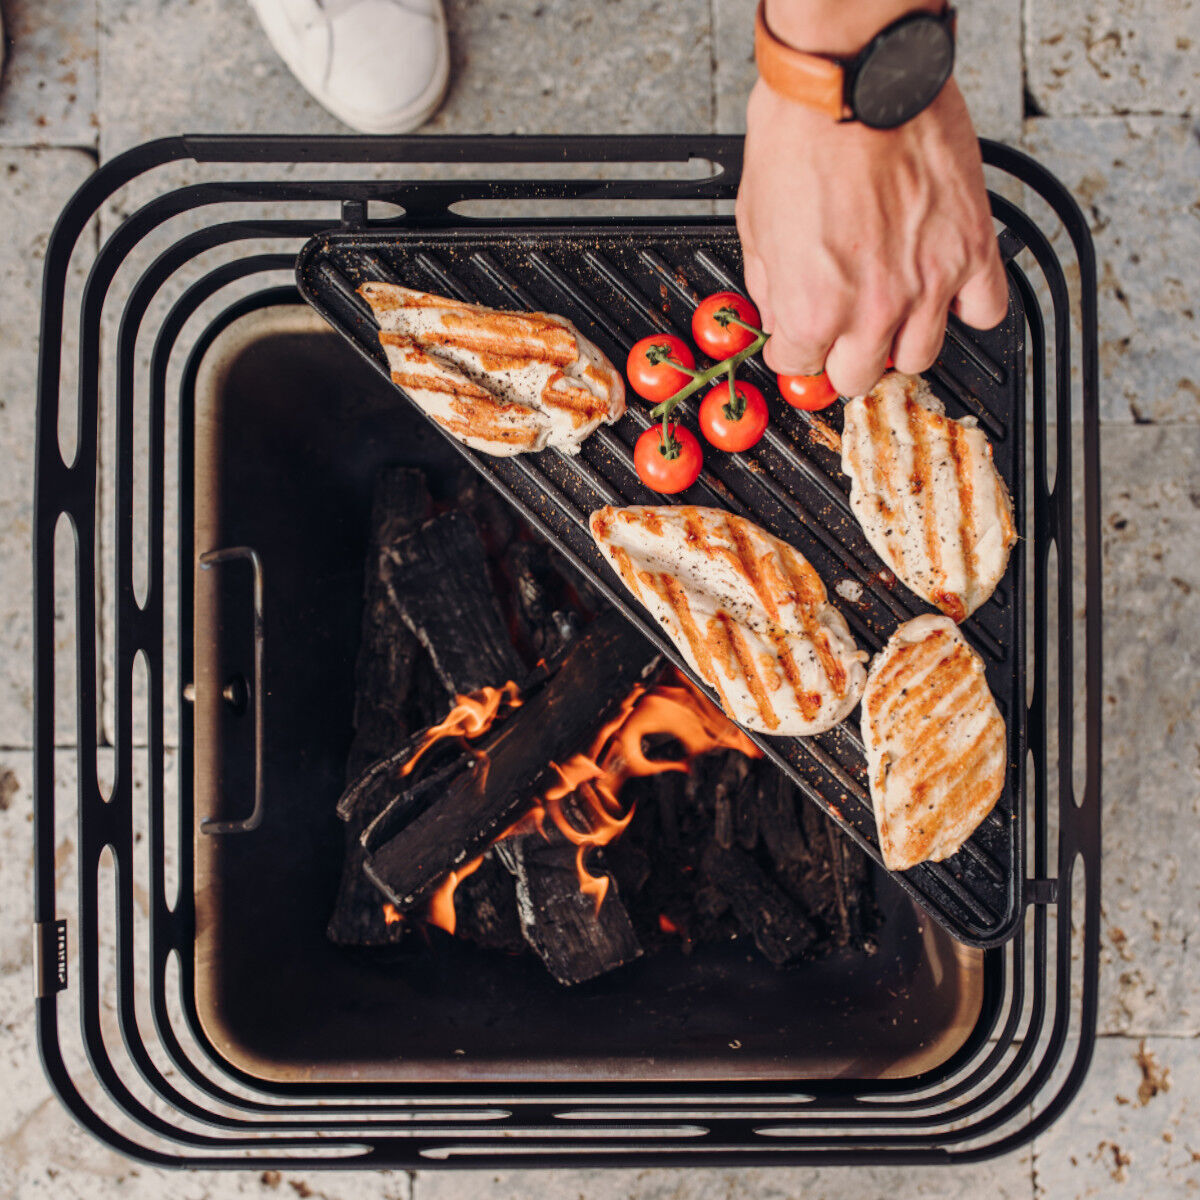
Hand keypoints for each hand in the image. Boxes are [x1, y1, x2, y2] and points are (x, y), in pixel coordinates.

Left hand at [736, 76, 1008, 397]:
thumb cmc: (800, 138)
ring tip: (890, 310)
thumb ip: (769, 286)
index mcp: (812, 309)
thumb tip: (777, 314)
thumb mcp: (754, 224)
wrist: (854, 82)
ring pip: (920, 357)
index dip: (796, 349)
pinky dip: (967, 306)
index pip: (800, 366)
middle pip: (859, 377)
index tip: (800, 337)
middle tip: (842, 329)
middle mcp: (872, 308)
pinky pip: (985, 311)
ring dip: (900, 340)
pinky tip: (946, 289)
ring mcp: (928, 284)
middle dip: (844, 356)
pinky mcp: (972, 251)